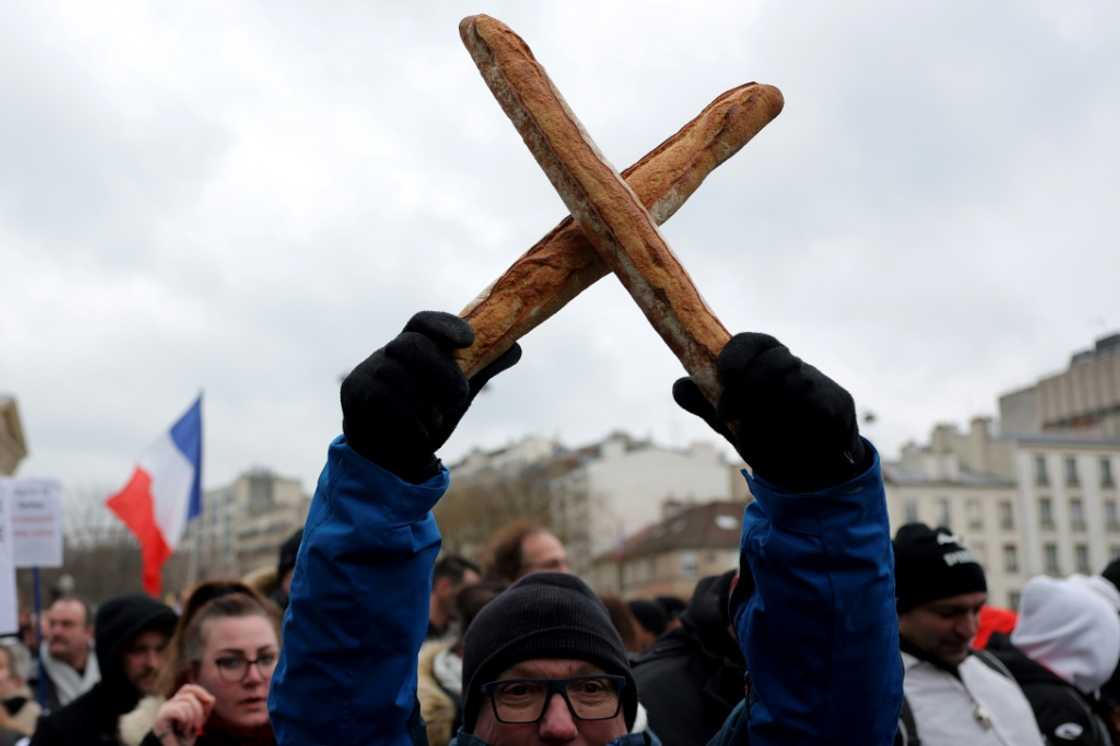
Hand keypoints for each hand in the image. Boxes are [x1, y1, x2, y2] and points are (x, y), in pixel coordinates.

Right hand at [152, 684, 214, 745]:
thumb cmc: (185, 738)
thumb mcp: (198, 720)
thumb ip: (204, 708)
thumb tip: (210, 698)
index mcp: (176, 703)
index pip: (188, 688)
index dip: (200, 692)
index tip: (210, 701)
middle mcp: (169, 703)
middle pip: (189, 695)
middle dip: (199, 711)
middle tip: (198, 726)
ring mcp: (163, 710)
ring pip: (186, 703)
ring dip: (191, 720)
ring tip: (186, 730)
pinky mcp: (160, 718)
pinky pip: (180, 711)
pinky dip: (185, 722)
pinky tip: (180, 730)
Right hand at [340, 311, 520, 481]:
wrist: (391, 457)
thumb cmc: (425, 417)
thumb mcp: (456, 394)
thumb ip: (481, 369)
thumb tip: (515, 347)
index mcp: (414, 344)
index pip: (424, 322)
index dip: (446, 326)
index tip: (469, 340)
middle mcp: (388, 352)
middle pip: (412, 344)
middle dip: (442, 373)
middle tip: (460, 398)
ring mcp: (368, 371)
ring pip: (398, 376)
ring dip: (425, 405)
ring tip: (434, 422)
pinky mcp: (354, 394)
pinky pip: (385, 403)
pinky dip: (411, 423)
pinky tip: (419, 434)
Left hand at [673, 333, 866, 490]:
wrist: (807, 469)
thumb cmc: (764, 434)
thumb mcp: (729, 420)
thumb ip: (704, 402)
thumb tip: (680, 385)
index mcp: (762, 361)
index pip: (751, 342)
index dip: (736, 355)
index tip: (723, 375)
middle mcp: (791, 366)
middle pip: (772, 362)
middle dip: (746, 390)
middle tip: (728, 418)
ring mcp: (817, 382)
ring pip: (794, 387)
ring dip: (769, 416)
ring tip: (758, 437)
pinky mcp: (838, 404)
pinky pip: (817, 410)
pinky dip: (799, 429)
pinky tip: (790, 442)